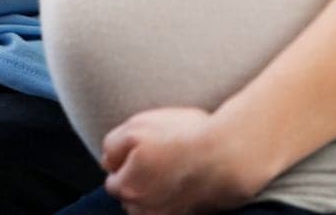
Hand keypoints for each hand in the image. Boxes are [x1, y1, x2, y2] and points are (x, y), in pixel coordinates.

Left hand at [100, 107, 264, 214]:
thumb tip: (108, 162)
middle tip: (157, 159)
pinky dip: (177, 197)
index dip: (124, 164)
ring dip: (157, 192)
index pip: (114, 182)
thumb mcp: (135, 128)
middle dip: (138, 181)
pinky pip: (175, 208)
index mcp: (128, 188)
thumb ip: (112, 146)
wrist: (227, 154)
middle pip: (133, 198)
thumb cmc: (181, 138)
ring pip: (153, 206)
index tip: (139, 152)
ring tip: (174, 169)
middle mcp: (146, 210)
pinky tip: (187, 179)